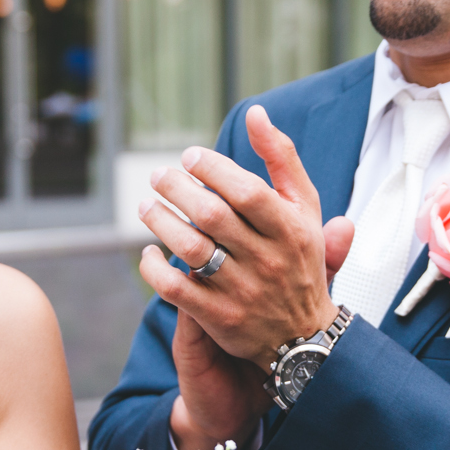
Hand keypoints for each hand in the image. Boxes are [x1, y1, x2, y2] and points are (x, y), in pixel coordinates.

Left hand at [136, 105, 352, 366]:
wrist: (305, 336)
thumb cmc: (300, 260)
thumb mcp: (305, 208)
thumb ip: (282, 159)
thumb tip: (255, 113)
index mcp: (291, 229)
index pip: (247, 191)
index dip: (213, 168)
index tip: (190, 157)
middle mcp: (268, 260)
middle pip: (212, 215)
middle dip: (177, 188)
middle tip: (158, 175)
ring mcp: (243, 291)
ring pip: (191, 249)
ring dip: (160, 222)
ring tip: (145, 206)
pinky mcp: (220, 318)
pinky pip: (176, 289)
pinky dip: (155, 269)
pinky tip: (148, 253)